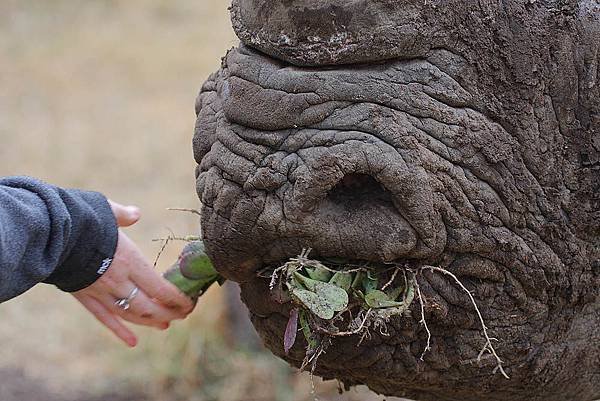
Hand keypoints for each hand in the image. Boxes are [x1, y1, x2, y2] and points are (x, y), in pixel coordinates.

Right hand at [72, 200, 193, 346]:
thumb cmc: (80, 218)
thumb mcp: (107, 210)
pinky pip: (104, 318)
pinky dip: (119, 331)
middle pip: (149, 307)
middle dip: (169, 313)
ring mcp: (100, 292)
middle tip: (182, 315)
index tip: (190, 302)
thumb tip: (135, 213)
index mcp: (130, 261)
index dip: (178, 299)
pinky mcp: (84, 297)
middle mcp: (118, 281)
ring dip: (150, 322)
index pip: (161, 289)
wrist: (48, 233)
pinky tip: (132, 342)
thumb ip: (123, 215)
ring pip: (130, 315)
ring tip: (165, 325)